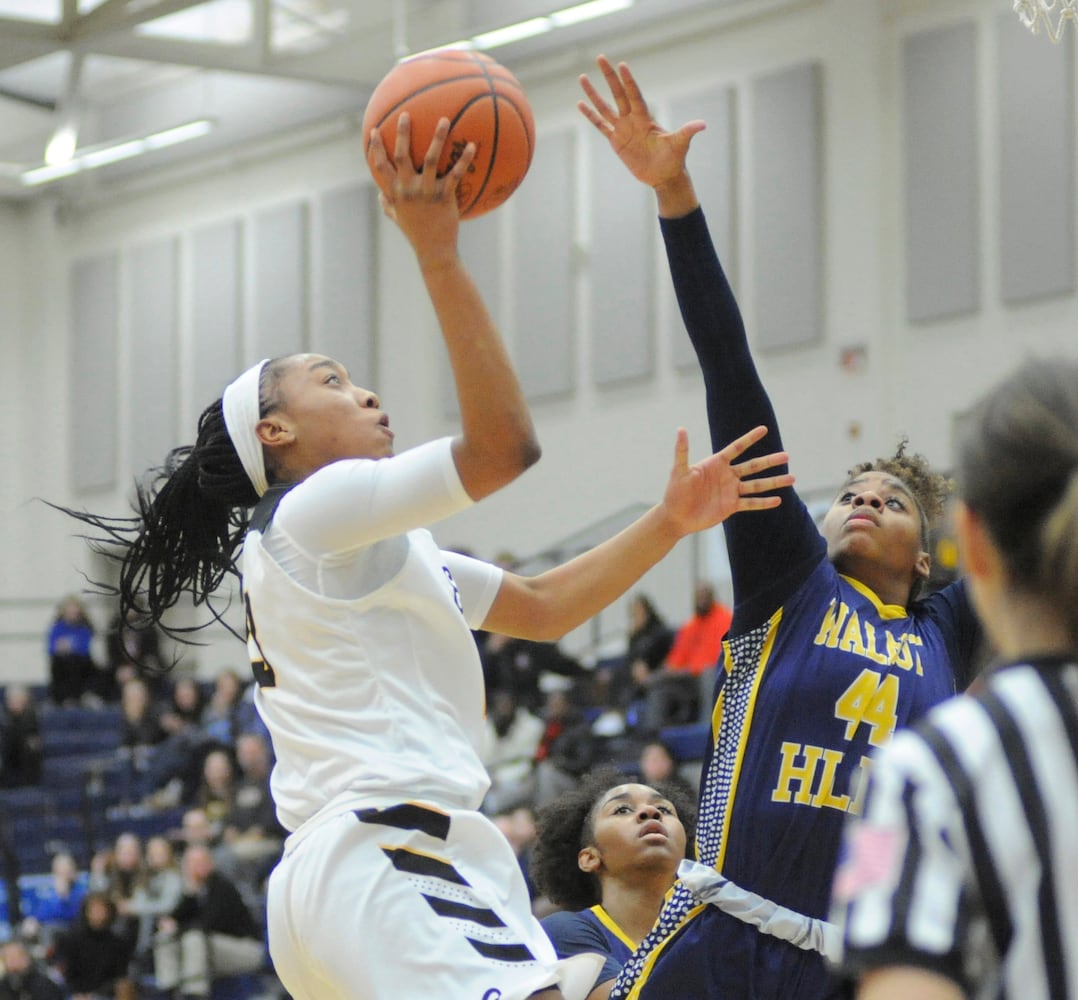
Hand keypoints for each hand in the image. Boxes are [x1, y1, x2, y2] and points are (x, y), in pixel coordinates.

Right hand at [368, 114, 476, 265]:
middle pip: (402, 156)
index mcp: (395, 193)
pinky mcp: (444, 197)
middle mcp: (408, 190)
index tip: (376, 130)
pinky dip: (464, 159)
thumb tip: (380, 196)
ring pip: (430, 159)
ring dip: (437, 137)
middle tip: (406, 114)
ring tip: (444, 120)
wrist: (434, 250)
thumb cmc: (416, 234)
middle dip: (403, 133)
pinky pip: (455, 174)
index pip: (381, 166)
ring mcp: (426, 192)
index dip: (376, 148)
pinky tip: (472, 146)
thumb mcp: (398, 219)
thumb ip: (388, 205)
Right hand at [578, 55, 704, 191]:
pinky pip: (600, 125)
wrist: (663, 175)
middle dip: (609, 76)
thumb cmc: (673, 159)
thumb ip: (687, 132)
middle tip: (600, 58)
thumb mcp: (680, 144)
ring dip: (593, 93)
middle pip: (618, 94)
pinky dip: (590, 115)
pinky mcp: (615, 141)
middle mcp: (632, 119)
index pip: (634, 95)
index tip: (622, 65)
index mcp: (645, 117)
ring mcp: (622, 129)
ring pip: (604, 107)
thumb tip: (702, 125)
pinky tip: (580, 104)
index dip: (628, 81)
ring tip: (582, 77)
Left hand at [661, 425, 792, 535]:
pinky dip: (764, 502)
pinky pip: (751, 503)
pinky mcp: (731, 506)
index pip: (736, 448)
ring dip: (773, 482)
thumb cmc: (675, 492)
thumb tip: (681, 428)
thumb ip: (682, 450)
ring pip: (756, 485)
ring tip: (792, 478)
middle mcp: (727, 475)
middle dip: (769, 461)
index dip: (749, 439)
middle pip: (752, 466)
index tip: (764, 429)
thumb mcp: (679, 470)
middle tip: (786, 455)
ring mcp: (731, 491)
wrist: (675, 516)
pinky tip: (778, 500)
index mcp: (716, 463)